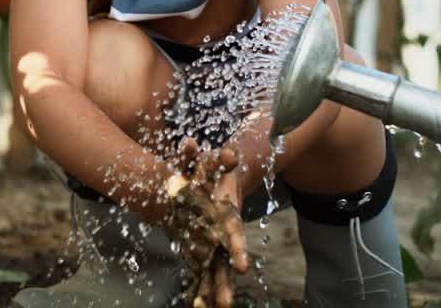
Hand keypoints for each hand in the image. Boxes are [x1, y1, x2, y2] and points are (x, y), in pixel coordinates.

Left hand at [161, 139, 247, 307]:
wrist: (218, 177)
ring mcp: (215, 239)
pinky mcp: (204, 245)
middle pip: (225, 259)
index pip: (234, 233)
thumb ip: (209, 156)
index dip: (237, 249)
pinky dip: (201, 285)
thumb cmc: (213, 168)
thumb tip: (213, 149)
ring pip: (215, 268)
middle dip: (225, 281)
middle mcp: (223, 230)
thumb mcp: (211, 159)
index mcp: (227, 213)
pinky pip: (202, 268)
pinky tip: (199, 304)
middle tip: (225, 304)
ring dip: (215, 289)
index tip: (241, 267)